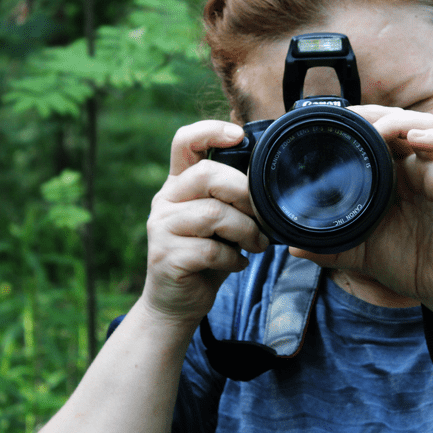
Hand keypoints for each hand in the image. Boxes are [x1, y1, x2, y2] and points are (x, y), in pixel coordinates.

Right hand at [143, 120, 270, 325]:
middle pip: (208, 176)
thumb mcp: (220, 221)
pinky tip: (236, 264)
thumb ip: (232, 198)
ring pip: (214, 214)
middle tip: (262, 218)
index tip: (238, 136)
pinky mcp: (166, 256)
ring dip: (246, 231)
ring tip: (257, 245)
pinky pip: (211, 249)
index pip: (185, 142)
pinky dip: (233, 258)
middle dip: (245, 194)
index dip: (210, 131)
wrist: (177, 302)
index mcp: (179, 184)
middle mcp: (165, 200)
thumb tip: (271, 182)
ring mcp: (161, 227)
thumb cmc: (207, 256)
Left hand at [290, 106, 432, 318]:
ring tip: (379, 128)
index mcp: (396, 176)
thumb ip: (330, 247)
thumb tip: (292, 247)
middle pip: (401, 121)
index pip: (380, 133)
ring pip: (428, 126)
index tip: (333, 120)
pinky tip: (415, 137)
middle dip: (375, 113)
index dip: (360, 120)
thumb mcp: (361, 252)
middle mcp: (417, 169)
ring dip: (401, 120)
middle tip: (350, 116)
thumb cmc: (411, 264)